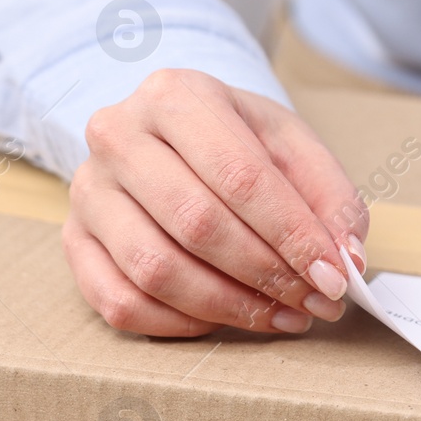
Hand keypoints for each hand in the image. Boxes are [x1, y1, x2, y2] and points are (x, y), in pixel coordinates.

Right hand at [64, 69, 368, 336]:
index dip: (293, 235)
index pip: (241, 176)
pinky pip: (120, 301)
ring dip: (230, 306)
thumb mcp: (293, 146)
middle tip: (315, 302)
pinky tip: (227, 319)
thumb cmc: (238, 142)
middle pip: (197, 223)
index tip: (334, 276)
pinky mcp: (74, 240)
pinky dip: (181, 324)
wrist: (171, 135)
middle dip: (267, 274)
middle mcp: (118, 135)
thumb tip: (346, 258)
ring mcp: (87, 190)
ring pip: (155, 268)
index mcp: (178, 96)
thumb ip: (331, 196)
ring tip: (283, 316)